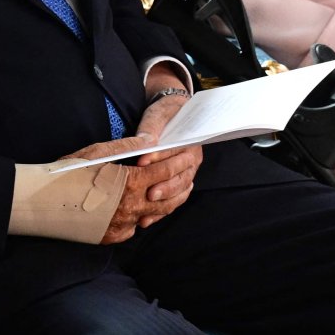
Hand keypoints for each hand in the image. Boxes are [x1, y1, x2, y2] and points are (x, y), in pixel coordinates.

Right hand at [65, 137, 201, 243]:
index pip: (163, 173)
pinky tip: (148, 209)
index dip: (177, 162)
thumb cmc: (67, 172)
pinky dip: (144, 217)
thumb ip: (128, 147)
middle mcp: (128, 209)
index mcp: (128, 185)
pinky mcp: (110, 237)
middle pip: (166, 198)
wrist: (40, 201)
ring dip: (168, 203)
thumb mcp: (98, 153)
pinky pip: (134, 228)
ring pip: (153, 216)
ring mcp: (120, 226)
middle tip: (190, 175)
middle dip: (180, 185)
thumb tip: (151, 141)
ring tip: (177, 192)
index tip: (187, 154)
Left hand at [133, 68, 202, 226]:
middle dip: (164, 186)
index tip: (141, 161)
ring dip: (164, 203)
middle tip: (148, 193)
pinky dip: (161, 212)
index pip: (174, 151)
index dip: (158, 157)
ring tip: (147, 211)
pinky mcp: (178, 186)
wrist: (172, 118)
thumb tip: (147, 141)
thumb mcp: (158, 114)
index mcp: (190, 142)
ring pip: (178, 192)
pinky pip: (173, 202)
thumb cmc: (164, 114)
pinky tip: (146, 219)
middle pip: (179, 176)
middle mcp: (192, 161)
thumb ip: (152, 127)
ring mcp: (186, 175)